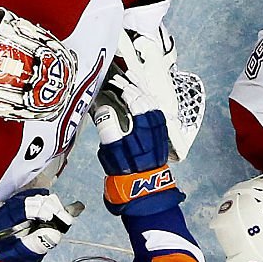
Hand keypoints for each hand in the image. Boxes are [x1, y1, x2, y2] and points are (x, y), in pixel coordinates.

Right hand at [93, 72, 181, 215]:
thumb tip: (102, 108)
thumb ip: (107, 125)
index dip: (122, 86)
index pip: (134, 96)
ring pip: (152, 99)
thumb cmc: (127, 168)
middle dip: (132, 83)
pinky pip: (155, 107)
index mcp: (145, 121)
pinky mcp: (160, 131)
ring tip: (133, 77)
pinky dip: (148, 97)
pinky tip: (142, 95)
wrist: (144, 185)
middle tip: (120, 75)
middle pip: (145, 94)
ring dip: (142, 87)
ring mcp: (160, 126)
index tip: (112, 80)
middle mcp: (156, 121)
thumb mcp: (112, 147)